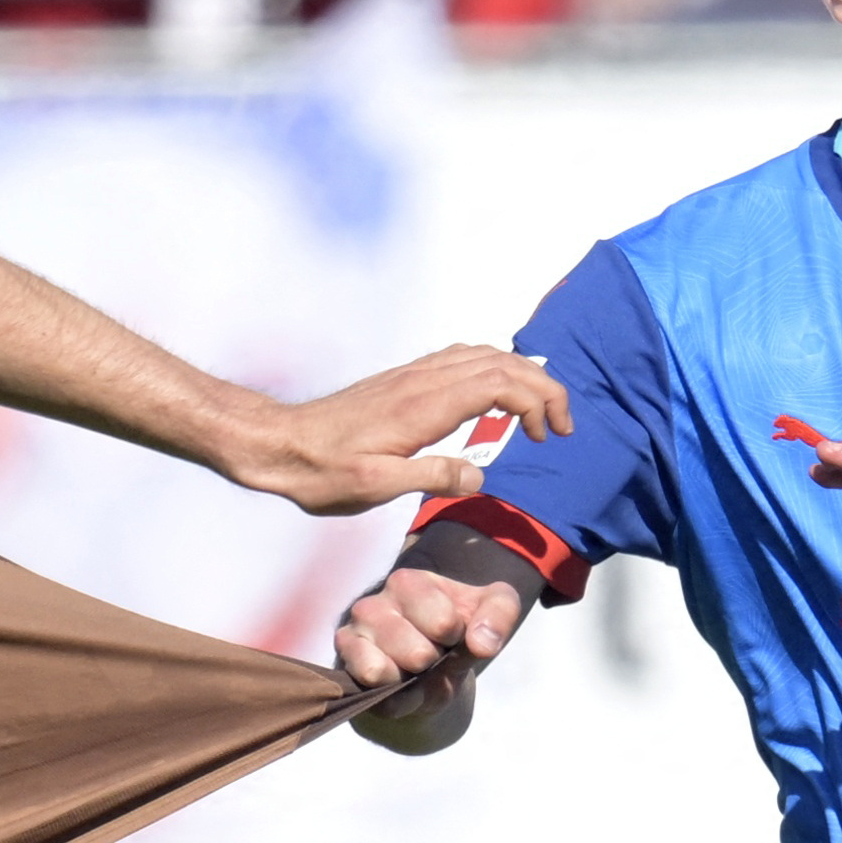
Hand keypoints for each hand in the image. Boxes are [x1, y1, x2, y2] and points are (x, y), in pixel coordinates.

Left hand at [241, 346, 568, 513]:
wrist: (279, 445)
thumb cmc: (321, 471)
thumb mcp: (375, 486)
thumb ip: (429, 476)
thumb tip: (479, 478)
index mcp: (423, 405)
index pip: (500, 384)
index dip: (538, 403)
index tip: (552, 436)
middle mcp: (422, 381)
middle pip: (501, 363)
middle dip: (543, 388)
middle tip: (562, 427)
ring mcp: (413, 376)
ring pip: (483, 356)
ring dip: (521, 376)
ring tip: (540, 412)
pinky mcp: (404, 380)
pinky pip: (461, 360)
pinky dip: (494, 370)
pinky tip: (497, 395)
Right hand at [332, 556, 528, 732]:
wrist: (433, 668)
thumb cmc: (460, 631)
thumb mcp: (493, 610)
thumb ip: (499, 614)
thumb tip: (483, 644)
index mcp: (408, 583)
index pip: (444, 623)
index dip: (458, 638)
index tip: (454, 633)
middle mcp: (372, 604)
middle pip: (417, 655)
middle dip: (435, 666)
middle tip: (432, 656)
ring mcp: (352, 636)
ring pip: (383, 673)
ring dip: (412, 684)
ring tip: (416, 670)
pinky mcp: (343, 666)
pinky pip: (368, 691)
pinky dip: (394, 699)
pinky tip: (401, 686)